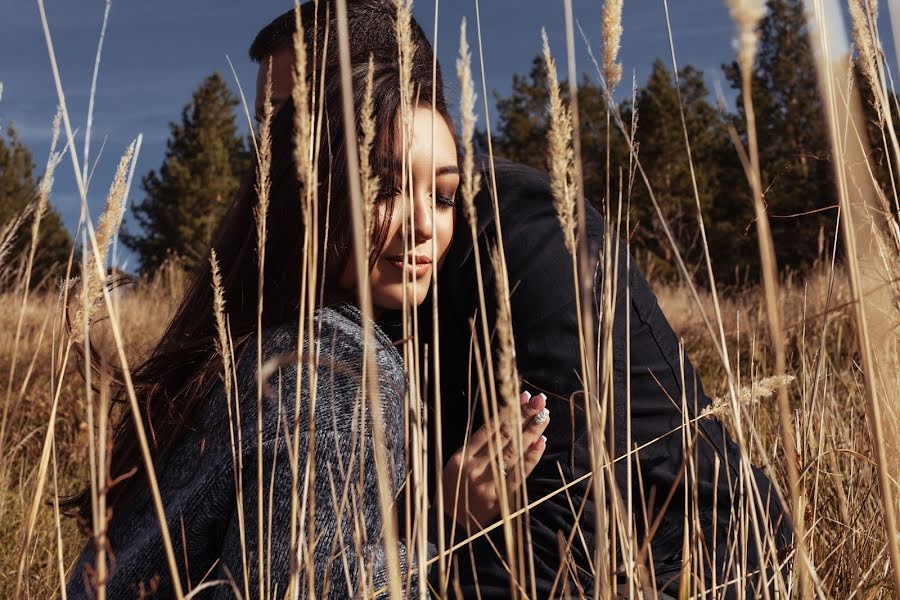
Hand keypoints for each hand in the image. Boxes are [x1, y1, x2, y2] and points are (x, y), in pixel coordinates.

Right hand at [440, 391, 550, 528]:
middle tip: (539, 400)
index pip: (488, 429)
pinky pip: (520, 474)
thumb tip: (500, 422)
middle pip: (504, 437)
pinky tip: (541, 443)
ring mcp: (489, 484)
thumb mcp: (454, 465)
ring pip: (514, 452)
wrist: (449, 527)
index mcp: (461, 458)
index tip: (522, 397)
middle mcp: (475, 469)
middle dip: (523, 416)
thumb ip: (473, 446)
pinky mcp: (501, 499)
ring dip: (531, 432)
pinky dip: (531, 457)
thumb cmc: (452, 492)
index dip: (507, 411)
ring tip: (544, 416)